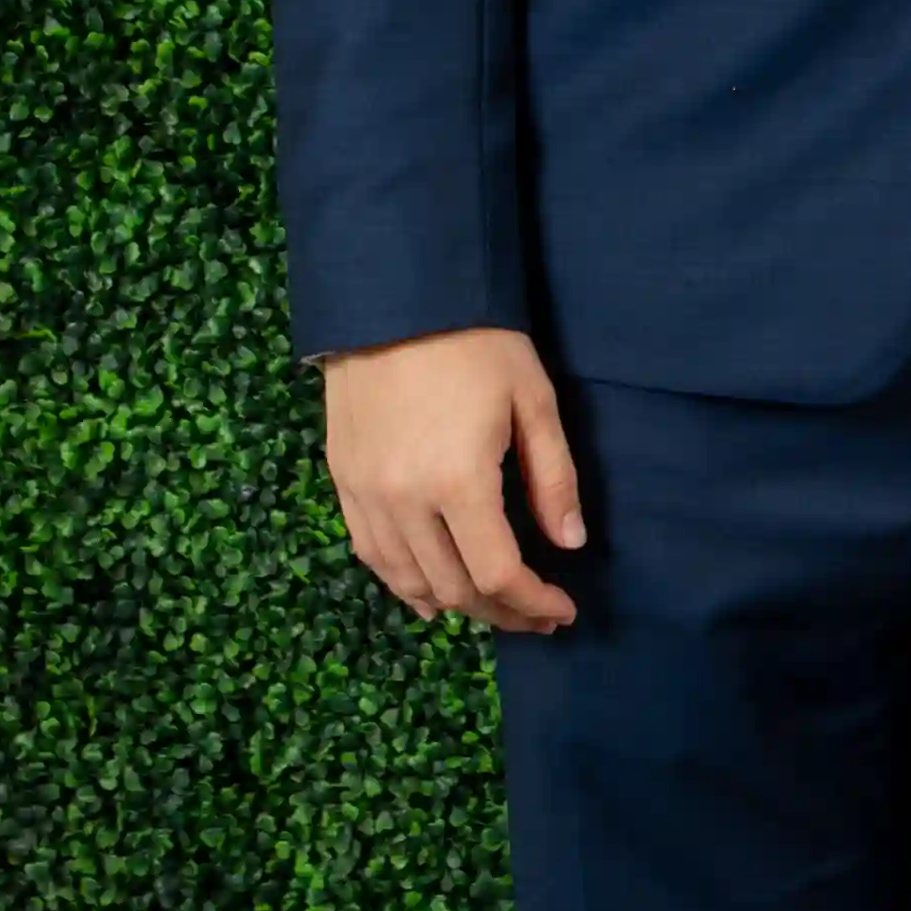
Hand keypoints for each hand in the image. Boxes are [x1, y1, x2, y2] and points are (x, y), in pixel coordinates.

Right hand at [319, 326, 583, 633]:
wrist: (393, 296)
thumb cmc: (475, 341)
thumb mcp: (532, 399)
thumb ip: (553, 476)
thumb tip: (569, 543)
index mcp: (459, 482)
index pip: (498, 573)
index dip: (533, 603)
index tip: (562, 611)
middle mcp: (405, 502)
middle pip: (453, 589)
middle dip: (500, 612)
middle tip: (534, 614)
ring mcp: (366, 495)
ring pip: (408, 582)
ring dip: (453, 605)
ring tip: (490, 606)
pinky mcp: (342, 482)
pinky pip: (371, 555)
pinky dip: (402, 584)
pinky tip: (427, 596)